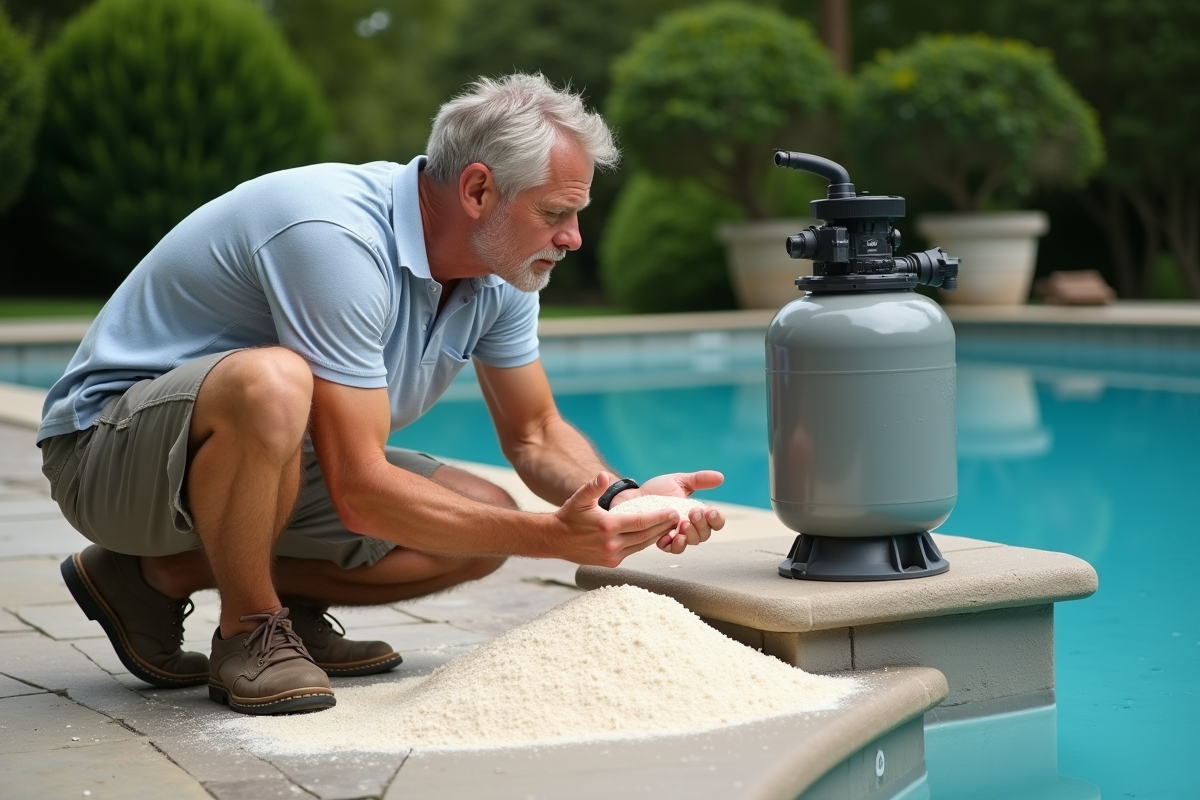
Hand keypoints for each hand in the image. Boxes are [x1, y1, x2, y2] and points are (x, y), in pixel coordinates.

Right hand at [550, 472, 679, 566]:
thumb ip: (593, 487)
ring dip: (657, 537)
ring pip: (642, 545)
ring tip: (671, 527)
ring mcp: (612, 556)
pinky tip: (652, 536)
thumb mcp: (579, 499)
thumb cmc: (569, 516)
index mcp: (607, 526)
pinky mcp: (611, 562)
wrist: (555, 540)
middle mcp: (612, 544)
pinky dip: (644, 543)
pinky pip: (633, 552)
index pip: (641, 522)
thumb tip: (603, 476)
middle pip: (646, 536)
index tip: (674, 512)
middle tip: (678, 519)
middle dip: (664, 527)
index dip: (660, 517)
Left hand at [612, 471, 725, 554]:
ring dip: (690, 535)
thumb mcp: (679, 481)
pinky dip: (674, 544)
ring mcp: (676, 534)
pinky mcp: (661, 540)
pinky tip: (671, 536)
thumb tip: (720, 477)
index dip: (716, 519)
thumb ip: (699, 480)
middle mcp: (689, 526)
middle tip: (693, 513)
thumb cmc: (656, 490)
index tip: (710, 510)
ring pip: (691, 543)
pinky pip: (672, 549)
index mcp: (697, 513)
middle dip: (702, 525)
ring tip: (683, 524)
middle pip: (705, 534)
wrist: (632, 496)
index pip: (715, 522)